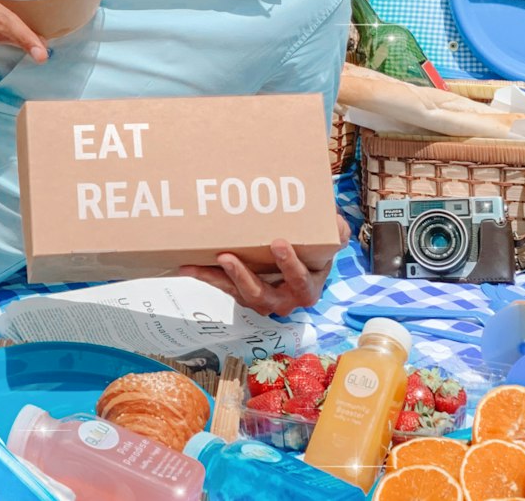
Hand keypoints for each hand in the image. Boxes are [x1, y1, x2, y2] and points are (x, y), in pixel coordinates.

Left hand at [178, 215, 349, 315]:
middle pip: (262, 295)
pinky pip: (224, 286)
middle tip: (229, 256)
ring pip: (239, 294)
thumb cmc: (315, 250)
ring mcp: (261, 298)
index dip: (290, 266)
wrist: (301, 260)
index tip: (279, 243)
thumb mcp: (330, 240)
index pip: (300, 281)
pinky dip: (206, 275)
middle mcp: (283, 299)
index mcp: (306, 287)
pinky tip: (188, 264)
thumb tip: (336, 224)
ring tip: (203, 263)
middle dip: (244, 277)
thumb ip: (336, 233)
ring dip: (219, 278)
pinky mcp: (242, 292)